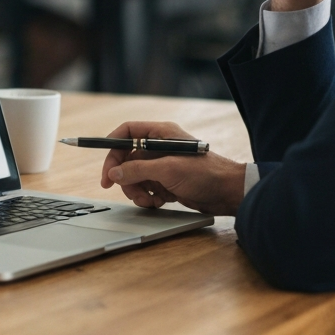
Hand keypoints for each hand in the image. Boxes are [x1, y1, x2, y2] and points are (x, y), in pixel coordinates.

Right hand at [100, 121, 245, 215]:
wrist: (228, 193)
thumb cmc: (206, 174)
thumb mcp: (168, 170)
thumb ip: (138, 170)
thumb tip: (114, 172)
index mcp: (161, 133)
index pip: (127, 132)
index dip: (112, 146)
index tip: (105, 165)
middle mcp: (160, 147)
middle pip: (127, 157)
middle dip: (124, 175)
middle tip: (118, 188)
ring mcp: (163, 165)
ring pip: (135, 176)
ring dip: (136, 190)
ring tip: (147, 200)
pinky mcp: (167, 181)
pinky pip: (146, 187)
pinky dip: (147, 197)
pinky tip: (159, 202)